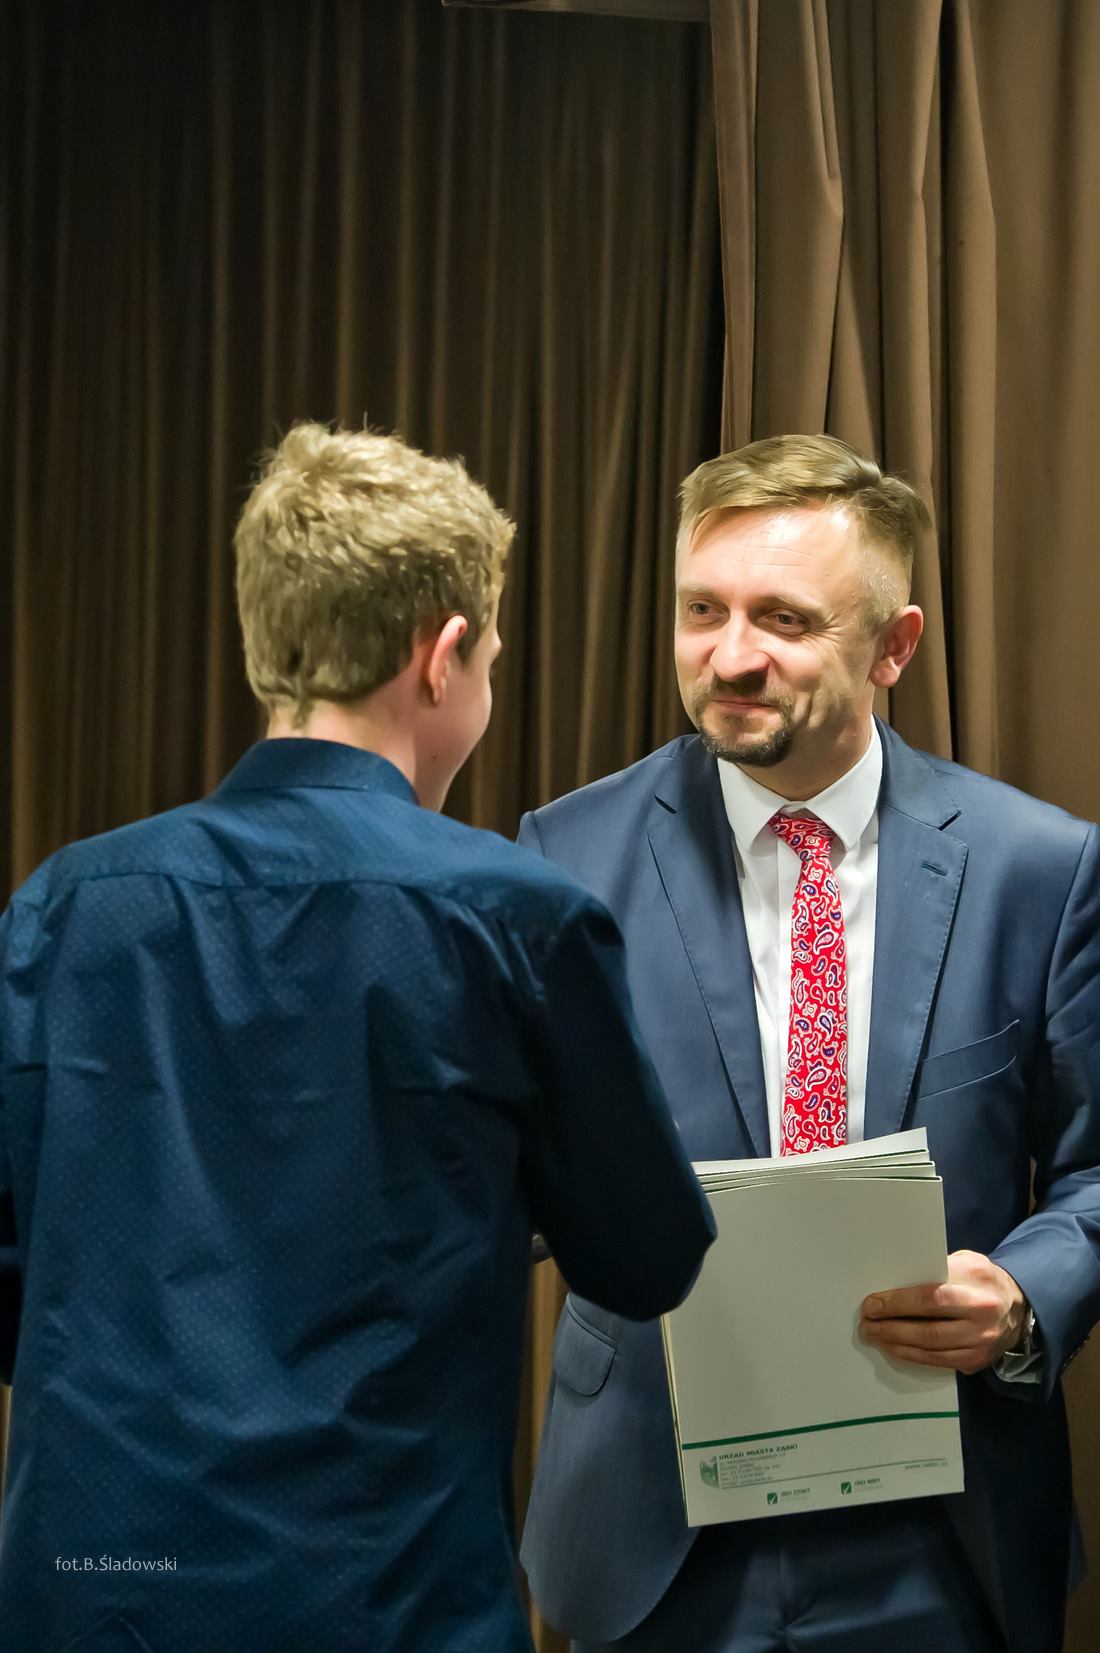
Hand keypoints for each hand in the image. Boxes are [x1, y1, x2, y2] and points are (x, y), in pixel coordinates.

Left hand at [859, 1250, 1027, 1374]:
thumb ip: (936, 1269)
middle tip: (866, 1323)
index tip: (872, 1303)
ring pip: (931, 1349)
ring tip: (874, 1335)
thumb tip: (894, 1280)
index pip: (930, 1296)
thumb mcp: (965, 1262)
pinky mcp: (976, 1361)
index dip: (897, 1303)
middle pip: (929, 1328)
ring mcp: (981, 1342)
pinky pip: (938, 1362)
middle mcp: (982, 1315)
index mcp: (976, 1282)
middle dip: (891, 1327)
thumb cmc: (981, 1280)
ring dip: (896, 1344)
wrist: (1018, 1308)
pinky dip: (912, 1355)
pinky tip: (895, 1347)